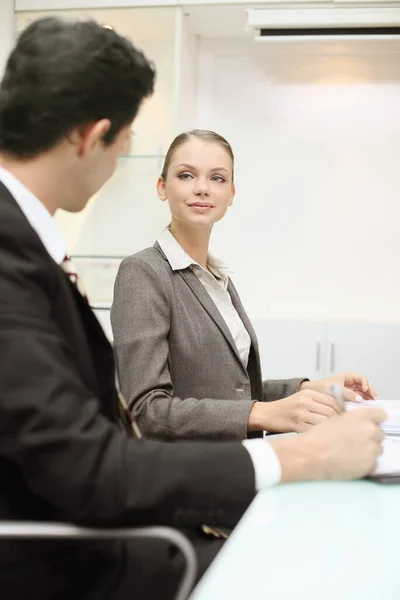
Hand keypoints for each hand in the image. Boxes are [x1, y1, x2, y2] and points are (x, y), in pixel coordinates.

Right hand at [248, 389, 343, 433]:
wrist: (268, 414)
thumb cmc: (287, 408)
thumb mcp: (303, 398)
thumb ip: (320, 402)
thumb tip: (341, 412)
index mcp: (309, 393)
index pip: (334, 400)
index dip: (343, 411)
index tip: (347, 418)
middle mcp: (305, 401)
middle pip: (331, 411)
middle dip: (339, 422)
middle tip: (342, 429)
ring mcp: (301, 413)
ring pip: (325, 421)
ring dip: (331, 429)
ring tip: (333, 434)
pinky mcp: (297, 424)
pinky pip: (315, 430)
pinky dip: (321, 435)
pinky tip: (322, 438)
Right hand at [270, 407, 385, 482]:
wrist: (312, 455)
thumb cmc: (319, 435)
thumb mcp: (336, 419)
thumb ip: (353, 419)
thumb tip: (360, 423)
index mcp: (361, 416)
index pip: (380, 414)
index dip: (375, 419)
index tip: (371, 424)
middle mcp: (370, 430)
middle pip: (380, 433)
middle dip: (371, 436)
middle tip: (356, 441)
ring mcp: (372, 449)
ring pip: (378, 448)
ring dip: (369, 449)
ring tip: (353, 453)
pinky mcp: (370, 465)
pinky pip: (373, 462)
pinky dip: (365, 462)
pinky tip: (352, 462)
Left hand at [300, 373, 376, 402]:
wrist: (311, 393)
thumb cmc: (321, 387)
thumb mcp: (335, 388)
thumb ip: (348, 393)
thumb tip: (360, 399)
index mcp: (347, 377)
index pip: (361, 378)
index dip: (365, 383)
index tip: (365, 389)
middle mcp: (349, 384)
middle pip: (363, 386)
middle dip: (369, 391)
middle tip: (373, 397)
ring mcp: (348, 392)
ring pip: (361, 393)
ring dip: (367, 397)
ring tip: (371, 402)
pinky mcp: (346, 399)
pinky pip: (356, 399)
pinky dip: (360, 402)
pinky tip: (363, 406)